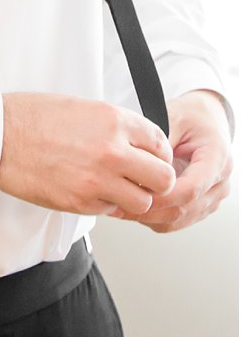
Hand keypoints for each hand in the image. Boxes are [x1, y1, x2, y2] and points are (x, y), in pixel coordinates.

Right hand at [0, 92, 175, 215]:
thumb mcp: (80, 107)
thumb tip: (136, 145)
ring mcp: (98, 179)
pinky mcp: (81, 202)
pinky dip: (104, 204)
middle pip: (163, 178)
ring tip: (112, 188)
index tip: (146, 158)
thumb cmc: (28, 117)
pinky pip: (111, 210)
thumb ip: (113, 126)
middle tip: (137, 178)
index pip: (161, 144)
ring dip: (131, 197)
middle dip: (153, 180)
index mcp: (113, 120)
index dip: (156, 154)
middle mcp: (112, 150)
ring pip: (143, 202)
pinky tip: (87, 190)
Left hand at [110, 90, 232, 232]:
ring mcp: (210, 196)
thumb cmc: (191, 117)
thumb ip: (158, 142)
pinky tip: (131, 206)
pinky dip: (153, 217)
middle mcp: (219, 182)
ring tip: (119, 205)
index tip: (135, 191)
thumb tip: (136, 161)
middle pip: (185, 209)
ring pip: (179, 219)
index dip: (161, 195)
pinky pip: (176, 219)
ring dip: (148, 216)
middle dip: (149, 209)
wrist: (204, 120)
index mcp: (217, 159)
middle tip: (117, 202)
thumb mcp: (172, 117)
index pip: (191, 189)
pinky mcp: (198, 204)